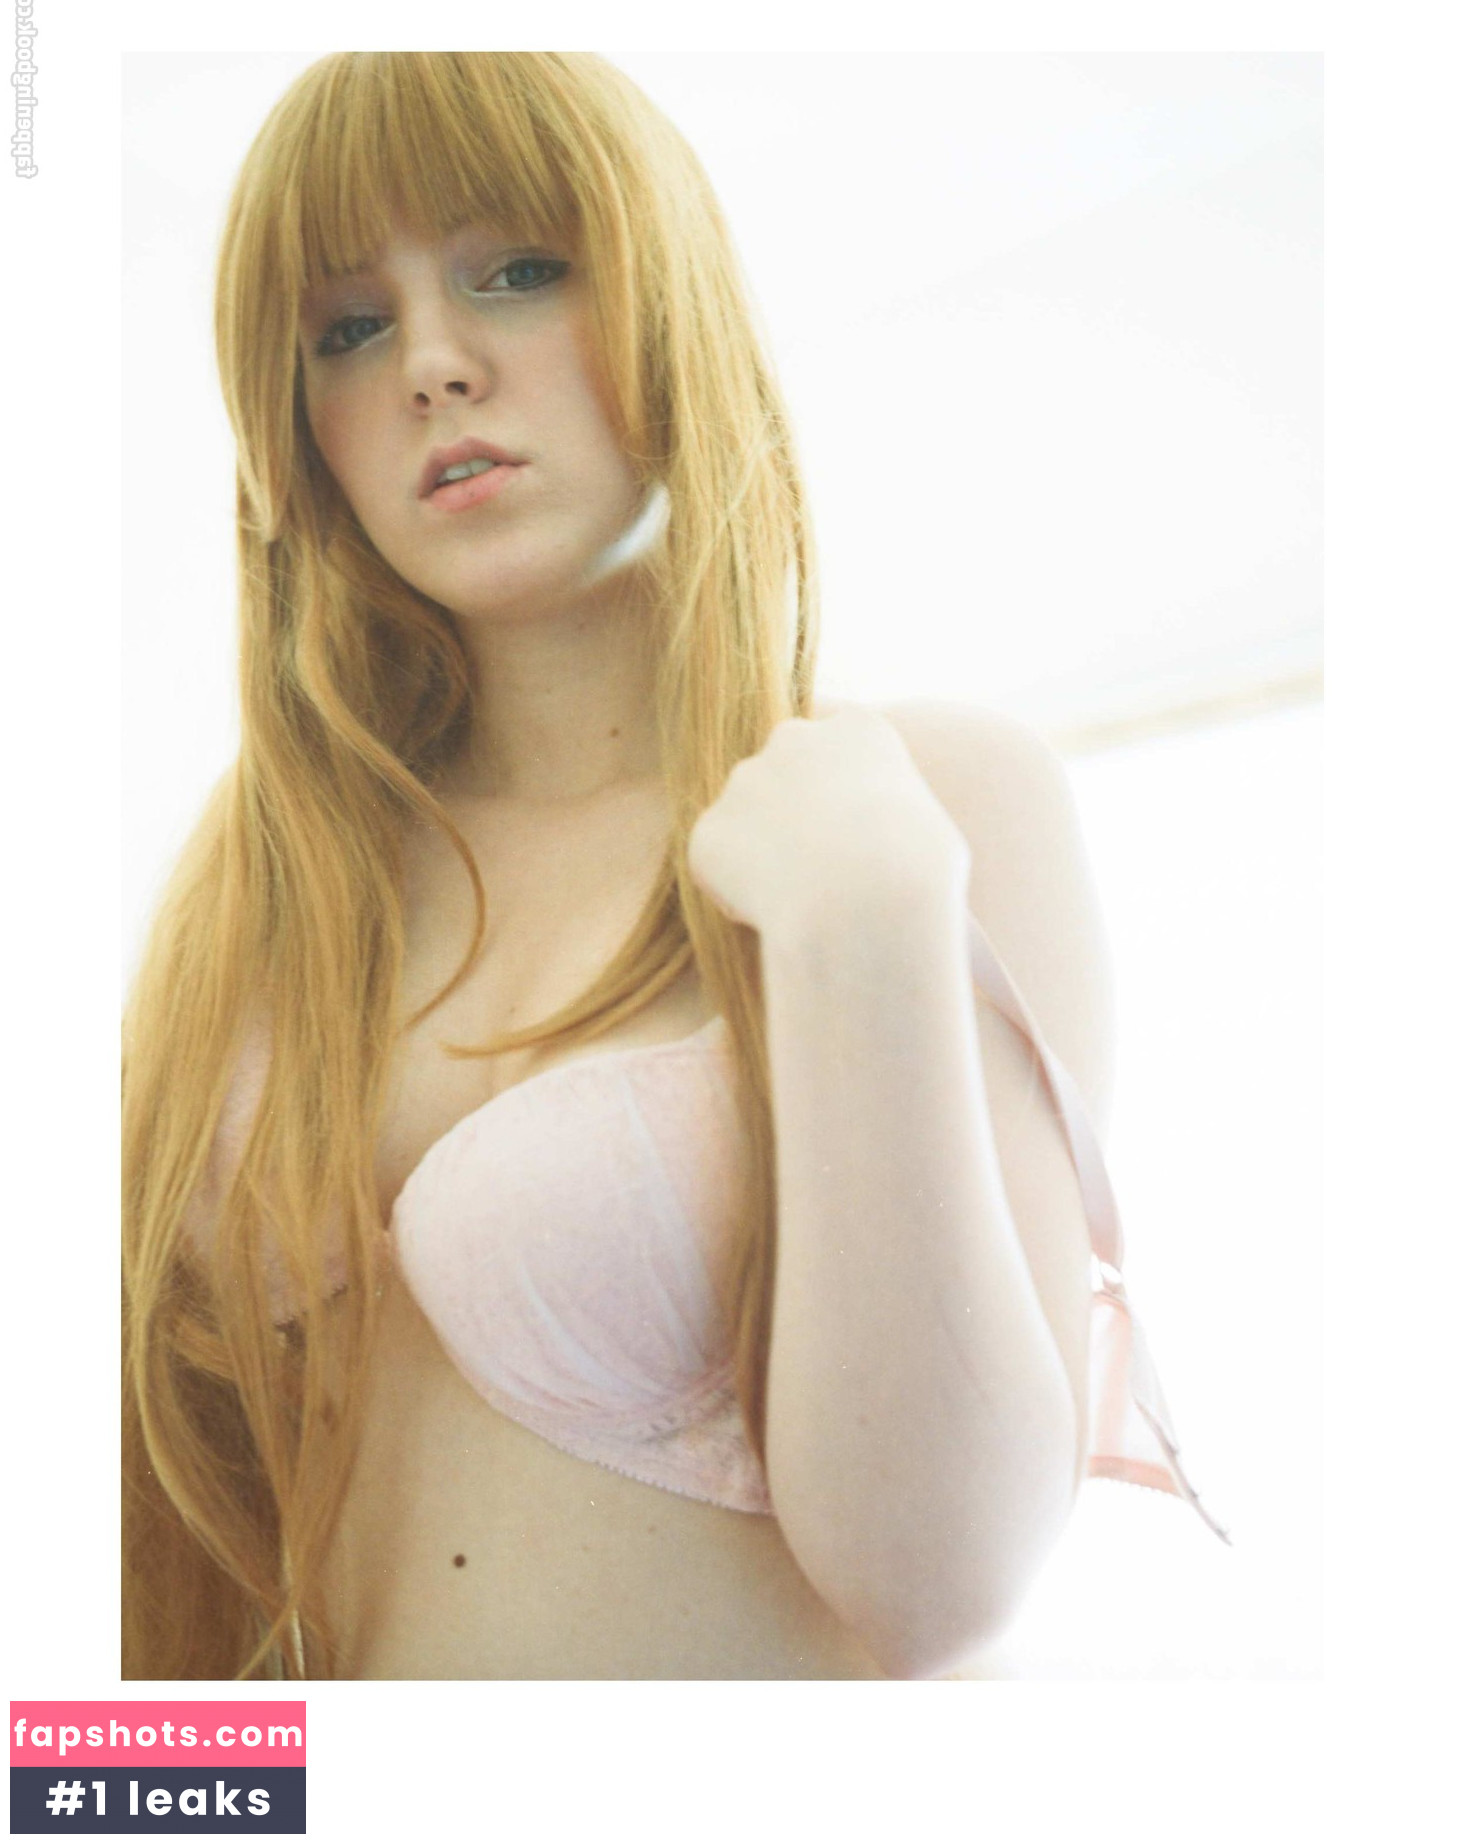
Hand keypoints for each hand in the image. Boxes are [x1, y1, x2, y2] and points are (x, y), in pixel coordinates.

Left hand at [685, 706, 970, 937]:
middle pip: (784, 774)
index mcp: (859, 728)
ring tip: (802, 901)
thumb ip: (892, 815)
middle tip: (820, 871)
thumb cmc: (919, 876)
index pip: (838, 750)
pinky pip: (718, 867)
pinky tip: (772, 915)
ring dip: (764, 856)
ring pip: (748, 822)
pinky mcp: (708, 830)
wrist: (866, 906)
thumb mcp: (932, 830)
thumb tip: (872, 836)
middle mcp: (793, 738)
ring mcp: (744, 780)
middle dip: (792, 815)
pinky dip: (737, 893)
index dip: (843, 798)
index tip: (855, 838)